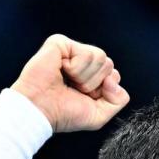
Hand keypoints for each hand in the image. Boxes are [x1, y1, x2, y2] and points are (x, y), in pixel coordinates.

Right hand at [10, 34, 129, 132]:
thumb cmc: (63, 113)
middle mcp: (82, 62)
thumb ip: (118, 100)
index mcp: (90, 76)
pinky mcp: (60, 43)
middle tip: (74, 88)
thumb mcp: (99, 115)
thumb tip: (114, 80)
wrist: (39, 110)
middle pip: (109, 64)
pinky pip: (86, 53)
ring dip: (84, 76)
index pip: (114, 75)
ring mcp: (71, 51)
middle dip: (94, 83)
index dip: (104, 89)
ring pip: (101, 57)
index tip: (85, 96)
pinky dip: (76, 67)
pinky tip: (61, 70)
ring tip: (67, 80)